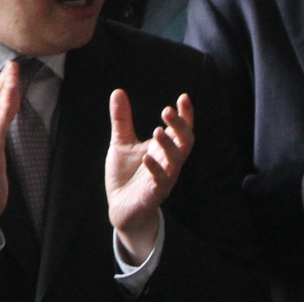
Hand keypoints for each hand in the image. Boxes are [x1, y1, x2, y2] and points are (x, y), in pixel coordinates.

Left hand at [106, 89, 196, 264]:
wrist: (121, 208)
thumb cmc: (126, 176)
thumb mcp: (122, 143)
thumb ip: (122, 119)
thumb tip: (118, 91)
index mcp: (164, 149)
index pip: (181, 130)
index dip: (185, 115)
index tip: (183, 97)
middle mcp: (168, 163)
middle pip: (185, 143)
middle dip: (180, 127)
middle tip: (167, 111)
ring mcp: (163, 179)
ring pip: (176, 161)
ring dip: (169, 146)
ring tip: (157, 130)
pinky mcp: (154, 194)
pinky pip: (160, 181)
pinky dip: (156, 169)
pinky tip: (147, 157)